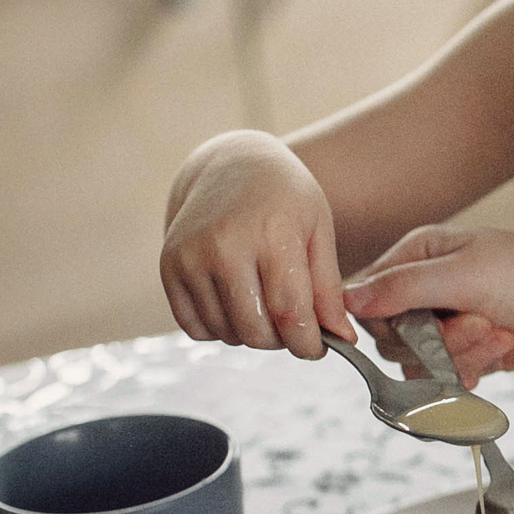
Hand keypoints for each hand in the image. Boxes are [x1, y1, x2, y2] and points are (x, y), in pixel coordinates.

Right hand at [161, 131, 351, 357]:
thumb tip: (345, 340)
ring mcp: (190, 257)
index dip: (308, 343)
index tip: (319, 349)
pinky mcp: (168, 267)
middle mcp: (224, 246)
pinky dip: (220, 330)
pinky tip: (238, 306)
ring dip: (253, 335)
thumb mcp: (319, 232)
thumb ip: (329, 290)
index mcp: (272, 235)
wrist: (232, 164)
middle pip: (256, 330)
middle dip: (283, 342)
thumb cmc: (287, 199)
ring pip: (226, 333)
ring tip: (268, 309)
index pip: (290, 313)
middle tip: (295, 327)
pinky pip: (194, 327)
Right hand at [342, 226, 513, 384]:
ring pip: (417, 360)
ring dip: (461, 354)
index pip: (371, 294)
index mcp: (420, 254)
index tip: (417, 324)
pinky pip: (442, 376)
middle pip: (391, 334)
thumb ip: (403, 286)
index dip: (386, 316)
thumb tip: (345, 297)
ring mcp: (443, 323)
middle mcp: (425, 288)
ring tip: (501, 335)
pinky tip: (504, 349)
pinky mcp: (461, 354)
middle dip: (438, 338)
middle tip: (479, 323)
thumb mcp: (464, 272)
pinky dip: (472, 368)